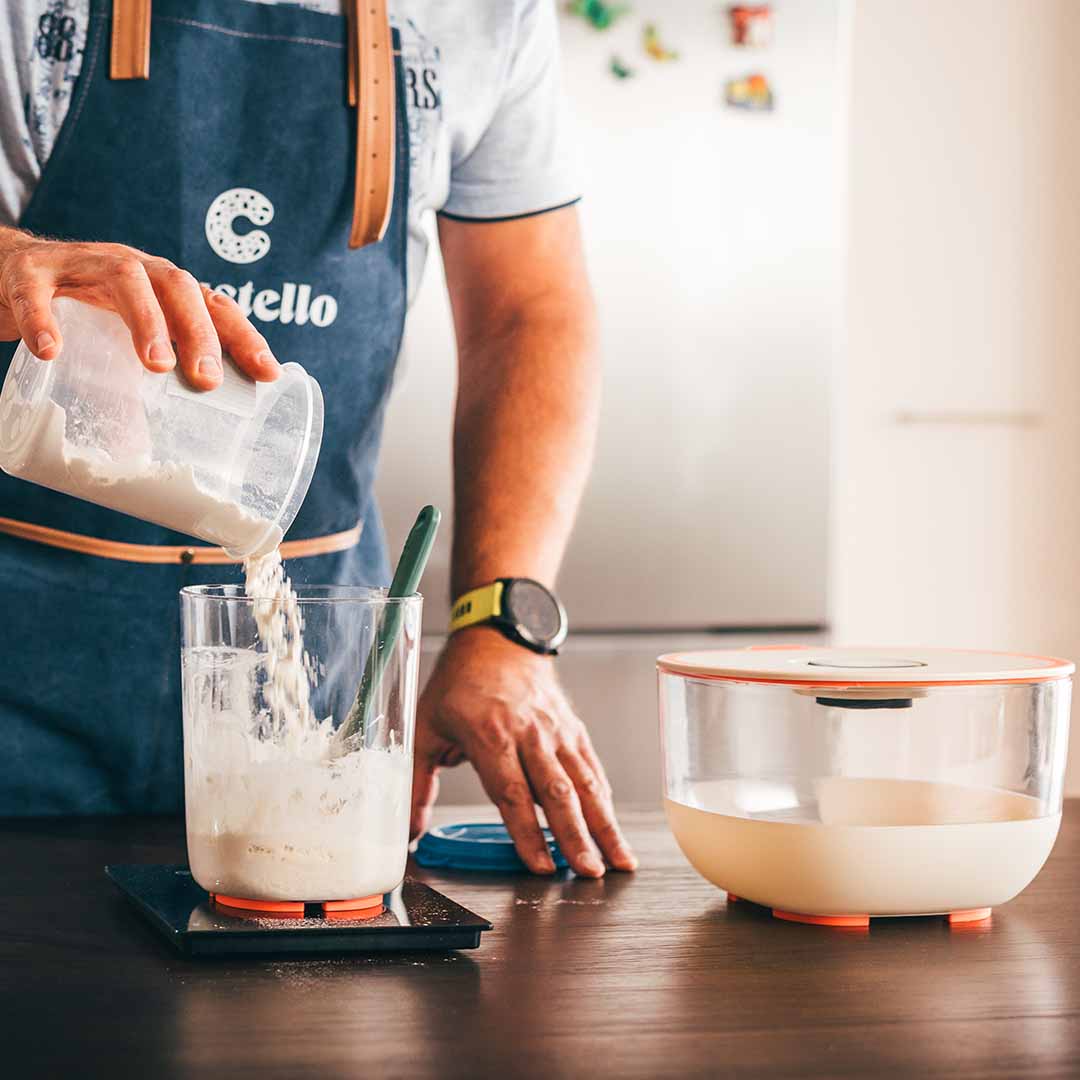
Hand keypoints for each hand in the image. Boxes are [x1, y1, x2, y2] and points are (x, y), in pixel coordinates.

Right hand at [0, 233, 278, 389]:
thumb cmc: (86, 313)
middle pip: (178, 287)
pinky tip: (52, 351)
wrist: (10, 273)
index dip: (243, 336)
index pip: (214, 304)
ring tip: (155, 365)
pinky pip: (37, 290)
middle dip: (198, 332)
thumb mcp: (127, 338)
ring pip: (125, 279)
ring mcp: (83, 265)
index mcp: (164, 288)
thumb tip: (177, 441)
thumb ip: (152, 377)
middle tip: (205, 379)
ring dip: (146, 321)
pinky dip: (44, 318)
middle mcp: (134, 268)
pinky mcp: (31, 272)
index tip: (268, 374)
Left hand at [411, 627, 637, 876]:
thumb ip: (417, 782)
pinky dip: (604, 799)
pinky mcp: (572, 728)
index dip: (528, 834)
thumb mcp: (425, 727)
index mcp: (489, 734)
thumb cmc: (459, 683)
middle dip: (576, 838)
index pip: (512, 793)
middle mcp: (529, 733)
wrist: (497, 640)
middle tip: (590, 874)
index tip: (542, 867)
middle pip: (557, 793)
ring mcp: (555, 730)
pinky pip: (591, 767)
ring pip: (584, 783)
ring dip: (603, 824)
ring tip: (619, 860)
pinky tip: (612, 826)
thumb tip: (408, 831)